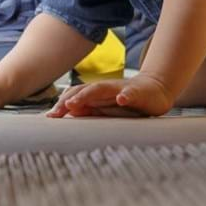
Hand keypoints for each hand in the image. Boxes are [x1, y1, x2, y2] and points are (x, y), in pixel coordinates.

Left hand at [46, 73, 174, 117]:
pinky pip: (130, 92)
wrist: (155, 90)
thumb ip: (89, 109)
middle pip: (83, 90)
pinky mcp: (137, 92)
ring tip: (74, 103)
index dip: (61, 104)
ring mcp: (120, 88)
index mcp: (97, 94)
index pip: (75, 96)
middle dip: (68, 100)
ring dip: (87, 95)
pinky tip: (121, 99)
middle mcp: (105, 88)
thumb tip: (69, 112)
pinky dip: (125, 95)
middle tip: (56, 112)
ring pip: (101, 89)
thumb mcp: (107, 107)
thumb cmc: (128, 102)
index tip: (50, 117)